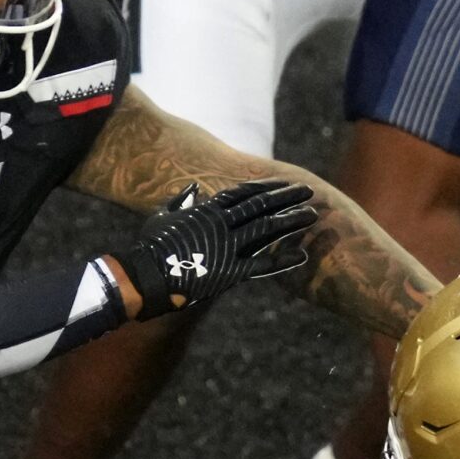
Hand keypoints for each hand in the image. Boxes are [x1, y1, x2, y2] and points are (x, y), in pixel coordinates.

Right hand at [114, 180, 317, 313]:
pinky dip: (283, 260)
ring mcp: (227, 247)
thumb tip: (191, 189)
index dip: (266, 187)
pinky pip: (262, 265)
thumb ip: (179, 201)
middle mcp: (221, 224)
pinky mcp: (230, 272)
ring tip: (313, 215)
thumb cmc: (151, 245)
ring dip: (291, 221)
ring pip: (267, 229)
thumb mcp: (162, 216)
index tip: (284, 182)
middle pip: (261, 206)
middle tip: (309, 191)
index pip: (242, 193)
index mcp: (206, 209)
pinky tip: (302, 255)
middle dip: (286, 197)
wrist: (146, 276)